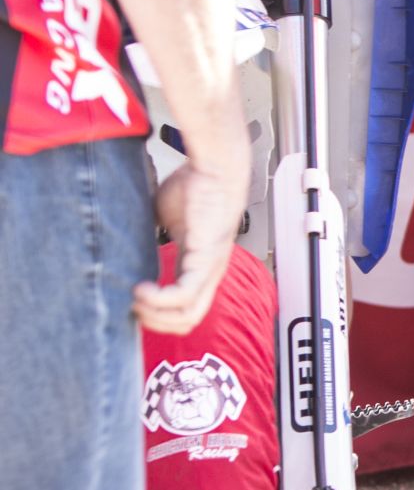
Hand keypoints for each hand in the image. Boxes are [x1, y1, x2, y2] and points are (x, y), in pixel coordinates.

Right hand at [134, 153, 248, 333]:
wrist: (215, 167)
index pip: (182, 309)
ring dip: (155, 316)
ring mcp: (210, 269)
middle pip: (187, 321)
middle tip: (130, 306)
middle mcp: (208, 273)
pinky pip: (184, 296)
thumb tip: (122, 242)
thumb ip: (147, 236)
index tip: (130, 300)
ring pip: (188, 316)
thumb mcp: (163, 218)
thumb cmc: (193, 186)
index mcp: (198, 266)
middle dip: (154, 322)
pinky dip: (159, 300)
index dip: (155, 313)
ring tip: (134, 298)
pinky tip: (140, 288)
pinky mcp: (207, 259)